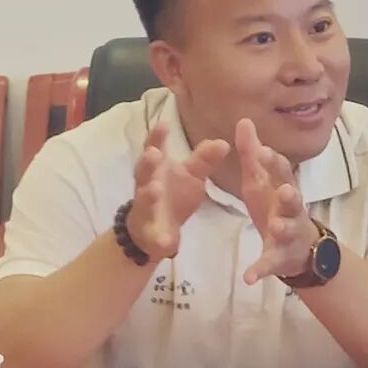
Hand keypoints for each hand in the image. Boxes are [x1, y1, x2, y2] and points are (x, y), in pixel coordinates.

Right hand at [128, 122, 229, 261]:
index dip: (156, 136)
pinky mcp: (152, 235)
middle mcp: (147, 186)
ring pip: (145, 201)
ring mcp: (146, 211)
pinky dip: (161, 240)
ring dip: (149, 195)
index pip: (154, 148)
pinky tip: (168, 244)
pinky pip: (156, 238)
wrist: (154, 231)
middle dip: (147, 162)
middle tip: (154, 153)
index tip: (163, 124)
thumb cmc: (173, 195)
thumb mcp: (191, 175)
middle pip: (143, 172)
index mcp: (156, 169)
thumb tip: (224, 142)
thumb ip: (204, 159)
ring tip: (155, 190)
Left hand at [236, 118, 320, 284]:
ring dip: (282, 227)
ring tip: (275, 226)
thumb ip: (252, 154)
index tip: (263, 150)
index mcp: (283, 188)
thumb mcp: (260, 181)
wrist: (299, 248)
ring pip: (287, 230)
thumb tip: (243, 120)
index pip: (282, 172)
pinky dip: (259, 271)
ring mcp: (287, 234)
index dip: (274, 162)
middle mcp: (290, 209)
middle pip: (294, 200)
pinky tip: (248, 278)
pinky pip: (269, 264)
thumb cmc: (275, 206)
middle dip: (291, 194)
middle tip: (286, 190)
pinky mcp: (279, 258)